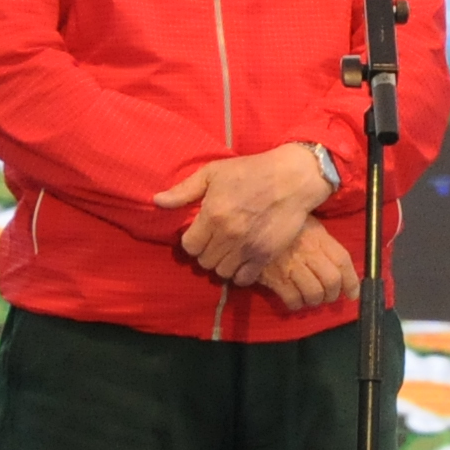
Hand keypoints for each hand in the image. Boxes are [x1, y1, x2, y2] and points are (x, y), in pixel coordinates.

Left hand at [155, 145, 334, 282]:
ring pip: (222, 272)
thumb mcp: (213, 172)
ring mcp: (247, 248)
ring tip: (227, 252)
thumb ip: (184, 190)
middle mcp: (228, 235)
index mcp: (212, 215)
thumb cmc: (250, 171)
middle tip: (214, 242)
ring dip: (222, 264)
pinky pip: (244, 278)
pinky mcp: (265, 256)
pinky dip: (240, 273)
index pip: (189, 246)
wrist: (292, 179)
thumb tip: (157, 201)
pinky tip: (242, 260)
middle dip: (206, 253)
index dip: (192, 241)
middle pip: (204, 261)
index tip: (200, 233)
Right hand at [257, 225, 360, 313]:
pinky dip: (297, 305)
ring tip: (310, 298)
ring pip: (314, 293)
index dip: (352, 281)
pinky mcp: (274, 278)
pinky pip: (293, 299)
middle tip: (328, 296)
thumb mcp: (306, 224)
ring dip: (315, 301)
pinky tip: (294, 300)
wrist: (248, 226)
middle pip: (332, 280)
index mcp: (318, 236)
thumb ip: (323, 242)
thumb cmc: (281, 225)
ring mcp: (291, 265)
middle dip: (333, 294)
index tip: (352, 294)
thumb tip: (339, 267)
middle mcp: (308, 251)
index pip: (342, 260)